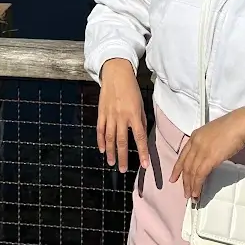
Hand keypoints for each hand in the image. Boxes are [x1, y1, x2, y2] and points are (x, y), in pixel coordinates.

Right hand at [96, 58, 147, 172]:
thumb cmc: (132, 89)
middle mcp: (121, 116)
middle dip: (123, 157)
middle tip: (124, 170)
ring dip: (110, 152)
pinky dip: (100, 140)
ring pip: (109, 138)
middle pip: (121, 141)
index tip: (144, 165)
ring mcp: (109, 115)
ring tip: (112, 163)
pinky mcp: (101, 112)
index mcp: (134, 114)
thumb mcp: (141, 104)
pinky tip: (102, 149)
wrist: (116, 74)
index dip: (142, 152)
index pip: (139, 137)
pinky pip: (100, 129)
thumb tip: (140, 136)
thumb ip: (141, 121)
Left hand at [170, 105, 244, 200]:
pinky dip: (197, 185)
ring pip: (191, 172)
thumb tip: (207, 157)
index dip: (177, 168)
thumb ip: (206, 145)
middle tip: (184, 191)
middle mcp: (195, 143)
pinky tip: (197, 192)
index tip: (174, 177)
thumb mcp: (212, 134)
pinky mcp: (209, 158)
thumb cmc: (231, 128)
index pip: (182, 155)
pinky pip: (200, 175)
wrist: (239, 124)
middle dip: (184, 180)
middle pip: (186, 165)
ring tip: (190, 195)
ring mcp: (201, 150)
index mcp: (195, 136)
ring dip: (190, 185)